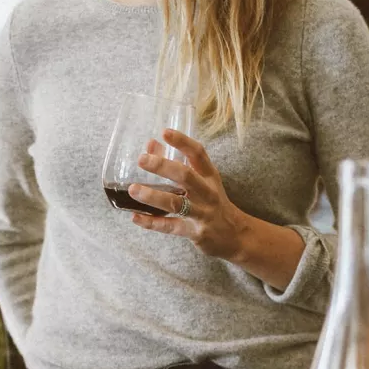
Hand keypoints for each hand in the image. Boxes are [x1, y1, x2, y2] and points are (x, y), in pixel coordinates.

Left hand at [127, 129, 248, 259]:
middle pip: (185, 176)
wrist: (235, 236)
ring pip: (176, 203)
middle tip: (142, 159)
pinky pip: (170, 227)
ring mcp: (202, 214)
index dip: (182, 142)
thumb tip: (151, 145)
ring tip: (133, 190)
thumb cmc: (214, 204)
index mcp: (210, 177)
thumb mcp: (203, 182)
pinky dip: (152, 223)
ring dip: (153, 196)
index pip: (198, 154)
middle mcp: (208, 193)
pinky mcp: (195, 232)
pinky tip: (136, 217)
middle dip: (162, 166)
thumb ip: (178, 163)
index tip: (165, 132)